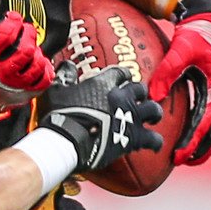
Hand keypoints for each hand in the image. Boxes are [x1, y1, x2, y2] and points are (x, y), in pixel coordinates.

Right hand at [0, 0, 53, 131]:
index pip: (7, 34)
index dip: (13, 20)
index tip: (12, 17)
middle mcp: (2, 73)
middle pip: (26, 50)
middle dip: (28, 34)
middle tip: (25, 30)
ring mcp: (14, 86)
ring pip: (37, 66)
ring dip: (37, 51)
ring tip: (29, 46)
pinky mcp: (23, 95)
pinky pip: (43, 82)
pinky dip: (45, 69)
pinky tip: (37, 62)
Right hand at [39, 62, 162, 172]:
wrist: (68, 139)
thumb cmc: (60, 114)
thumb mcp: (56, 90)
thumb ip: (65, 76)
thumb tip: (68, 65)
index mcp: (104, 83)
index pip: (120, 72)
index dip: (122, 75)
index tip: (122, 78)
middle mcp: (122, 98)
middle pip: (140, 89)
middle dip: (139, 93)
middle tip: (135, 98)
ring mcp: (130, 118)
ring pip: (153, 110)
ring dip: (153, 112)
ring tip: (151, 117)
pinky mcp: (133, 138)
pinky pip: (153, 139)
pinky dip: (154, 141)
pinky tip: (153, 144)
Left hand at [149, 0, 210, 165]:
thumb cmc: (197, 33)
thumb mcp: (180, 49)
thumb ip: (166, 72)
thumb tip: (153, 95)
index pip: (204, 123)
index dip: (191, 142)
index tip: (178, 156)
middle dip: (203, 149)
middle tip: (184, 162)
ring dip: (207, 141)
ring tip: (190, 155)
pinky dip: (207, 126)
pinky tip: (195, 131)